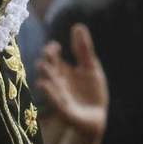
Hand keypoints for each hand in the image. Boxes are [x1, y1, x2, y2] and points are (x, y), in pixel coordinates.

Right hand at [36, 24, 106, 138]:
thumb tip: (78, 26)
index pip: (51, 56)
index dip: (50, 50)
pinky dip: (49, 94)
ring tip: (44, 66)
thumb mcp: (91, 68)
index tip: (55, 46)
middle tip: (49, 55)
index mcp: (63, 70)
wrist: (98, 118)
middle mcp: (57, 82)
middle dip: (45, 61)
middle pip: (45, 68)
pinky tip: (45, 85)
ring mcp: (58, 96)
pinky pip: (54, 102)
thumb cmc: (91, 92)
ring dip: (45, 75)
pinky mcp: (63, 111)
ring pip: (46, 84)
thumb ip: (83, 50)